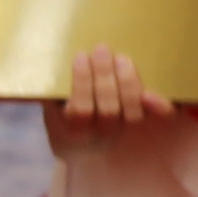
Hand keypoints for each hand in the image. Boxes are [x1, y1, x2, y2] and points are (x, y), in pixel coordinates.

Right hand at [44, 47, 177, 155]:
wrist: (89, 146)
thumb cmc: (67, 113)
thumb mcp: (53, 105)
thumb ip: (51, 91)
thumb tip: (38, 65)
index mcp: (74, 130)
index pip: (80, 110)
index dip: (82, 82)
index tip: (80, 57)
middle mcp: (101, 135)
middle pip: (108, 110)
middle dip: (104, 76)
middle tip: (101, 50)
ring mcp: (124, 132)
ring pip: (132, 113)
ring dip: (128, 82)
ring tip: (121, 58)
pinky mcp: (145, 124)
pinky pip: (156, 119)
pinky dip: (159, 107)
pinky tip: (152, 92)